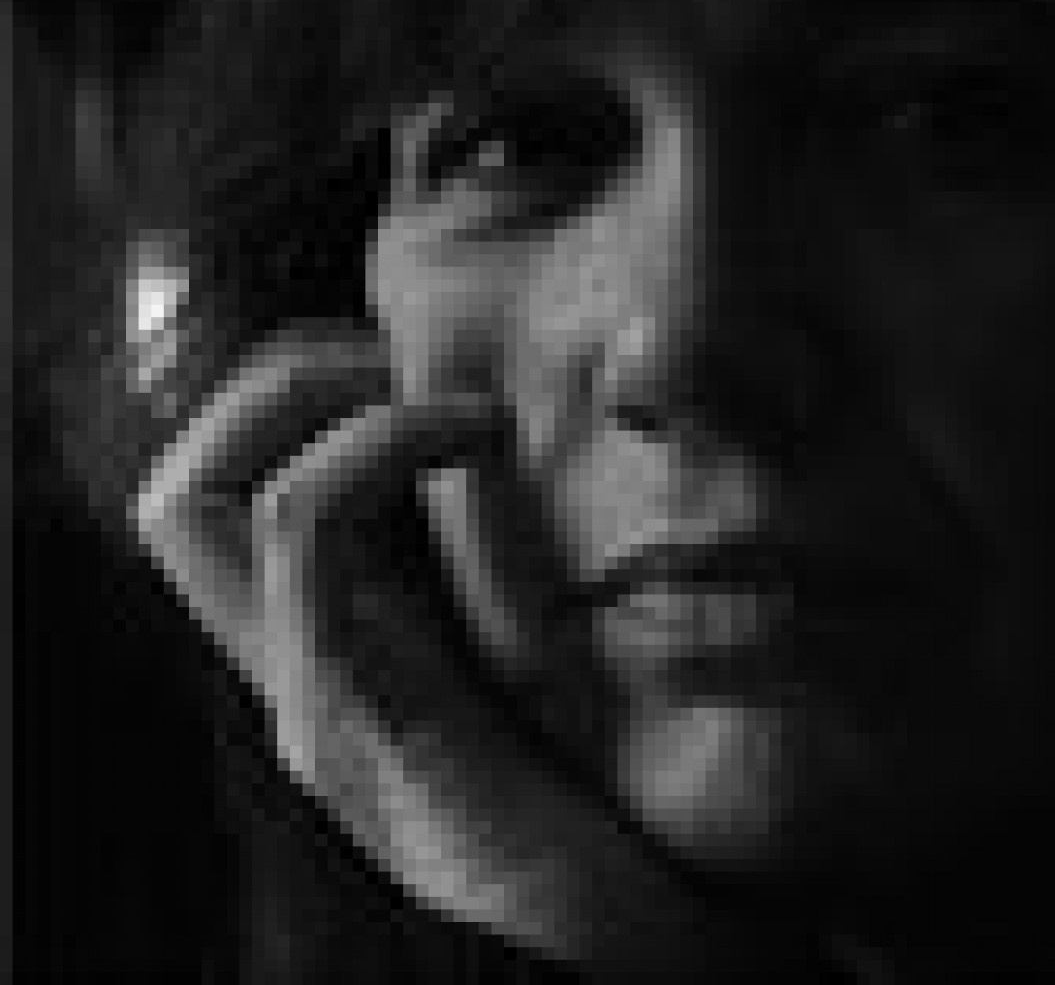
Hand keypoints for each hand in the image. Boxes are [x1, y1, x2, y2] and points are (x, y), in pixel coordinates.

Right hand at [130, 326, 831, 980]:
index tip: (397, 356)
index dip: (282, 397)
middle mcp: (299, 676)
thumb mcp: (540, 654)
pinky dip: (376, 448)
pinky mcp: (356, 726)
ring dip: (312, 401)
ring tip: (437, 391)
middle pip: (181, 497)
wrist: (647, 940)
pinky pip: (306, 540)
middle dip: (275, 382)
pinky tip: (478, 433)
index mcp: (343, 653)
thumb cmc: (616, 788)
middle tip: (392, 354)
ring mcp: (311, 706)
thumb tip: (536, 449)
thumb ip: (501, 579)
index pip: (222, 501)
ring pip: (204, 511)